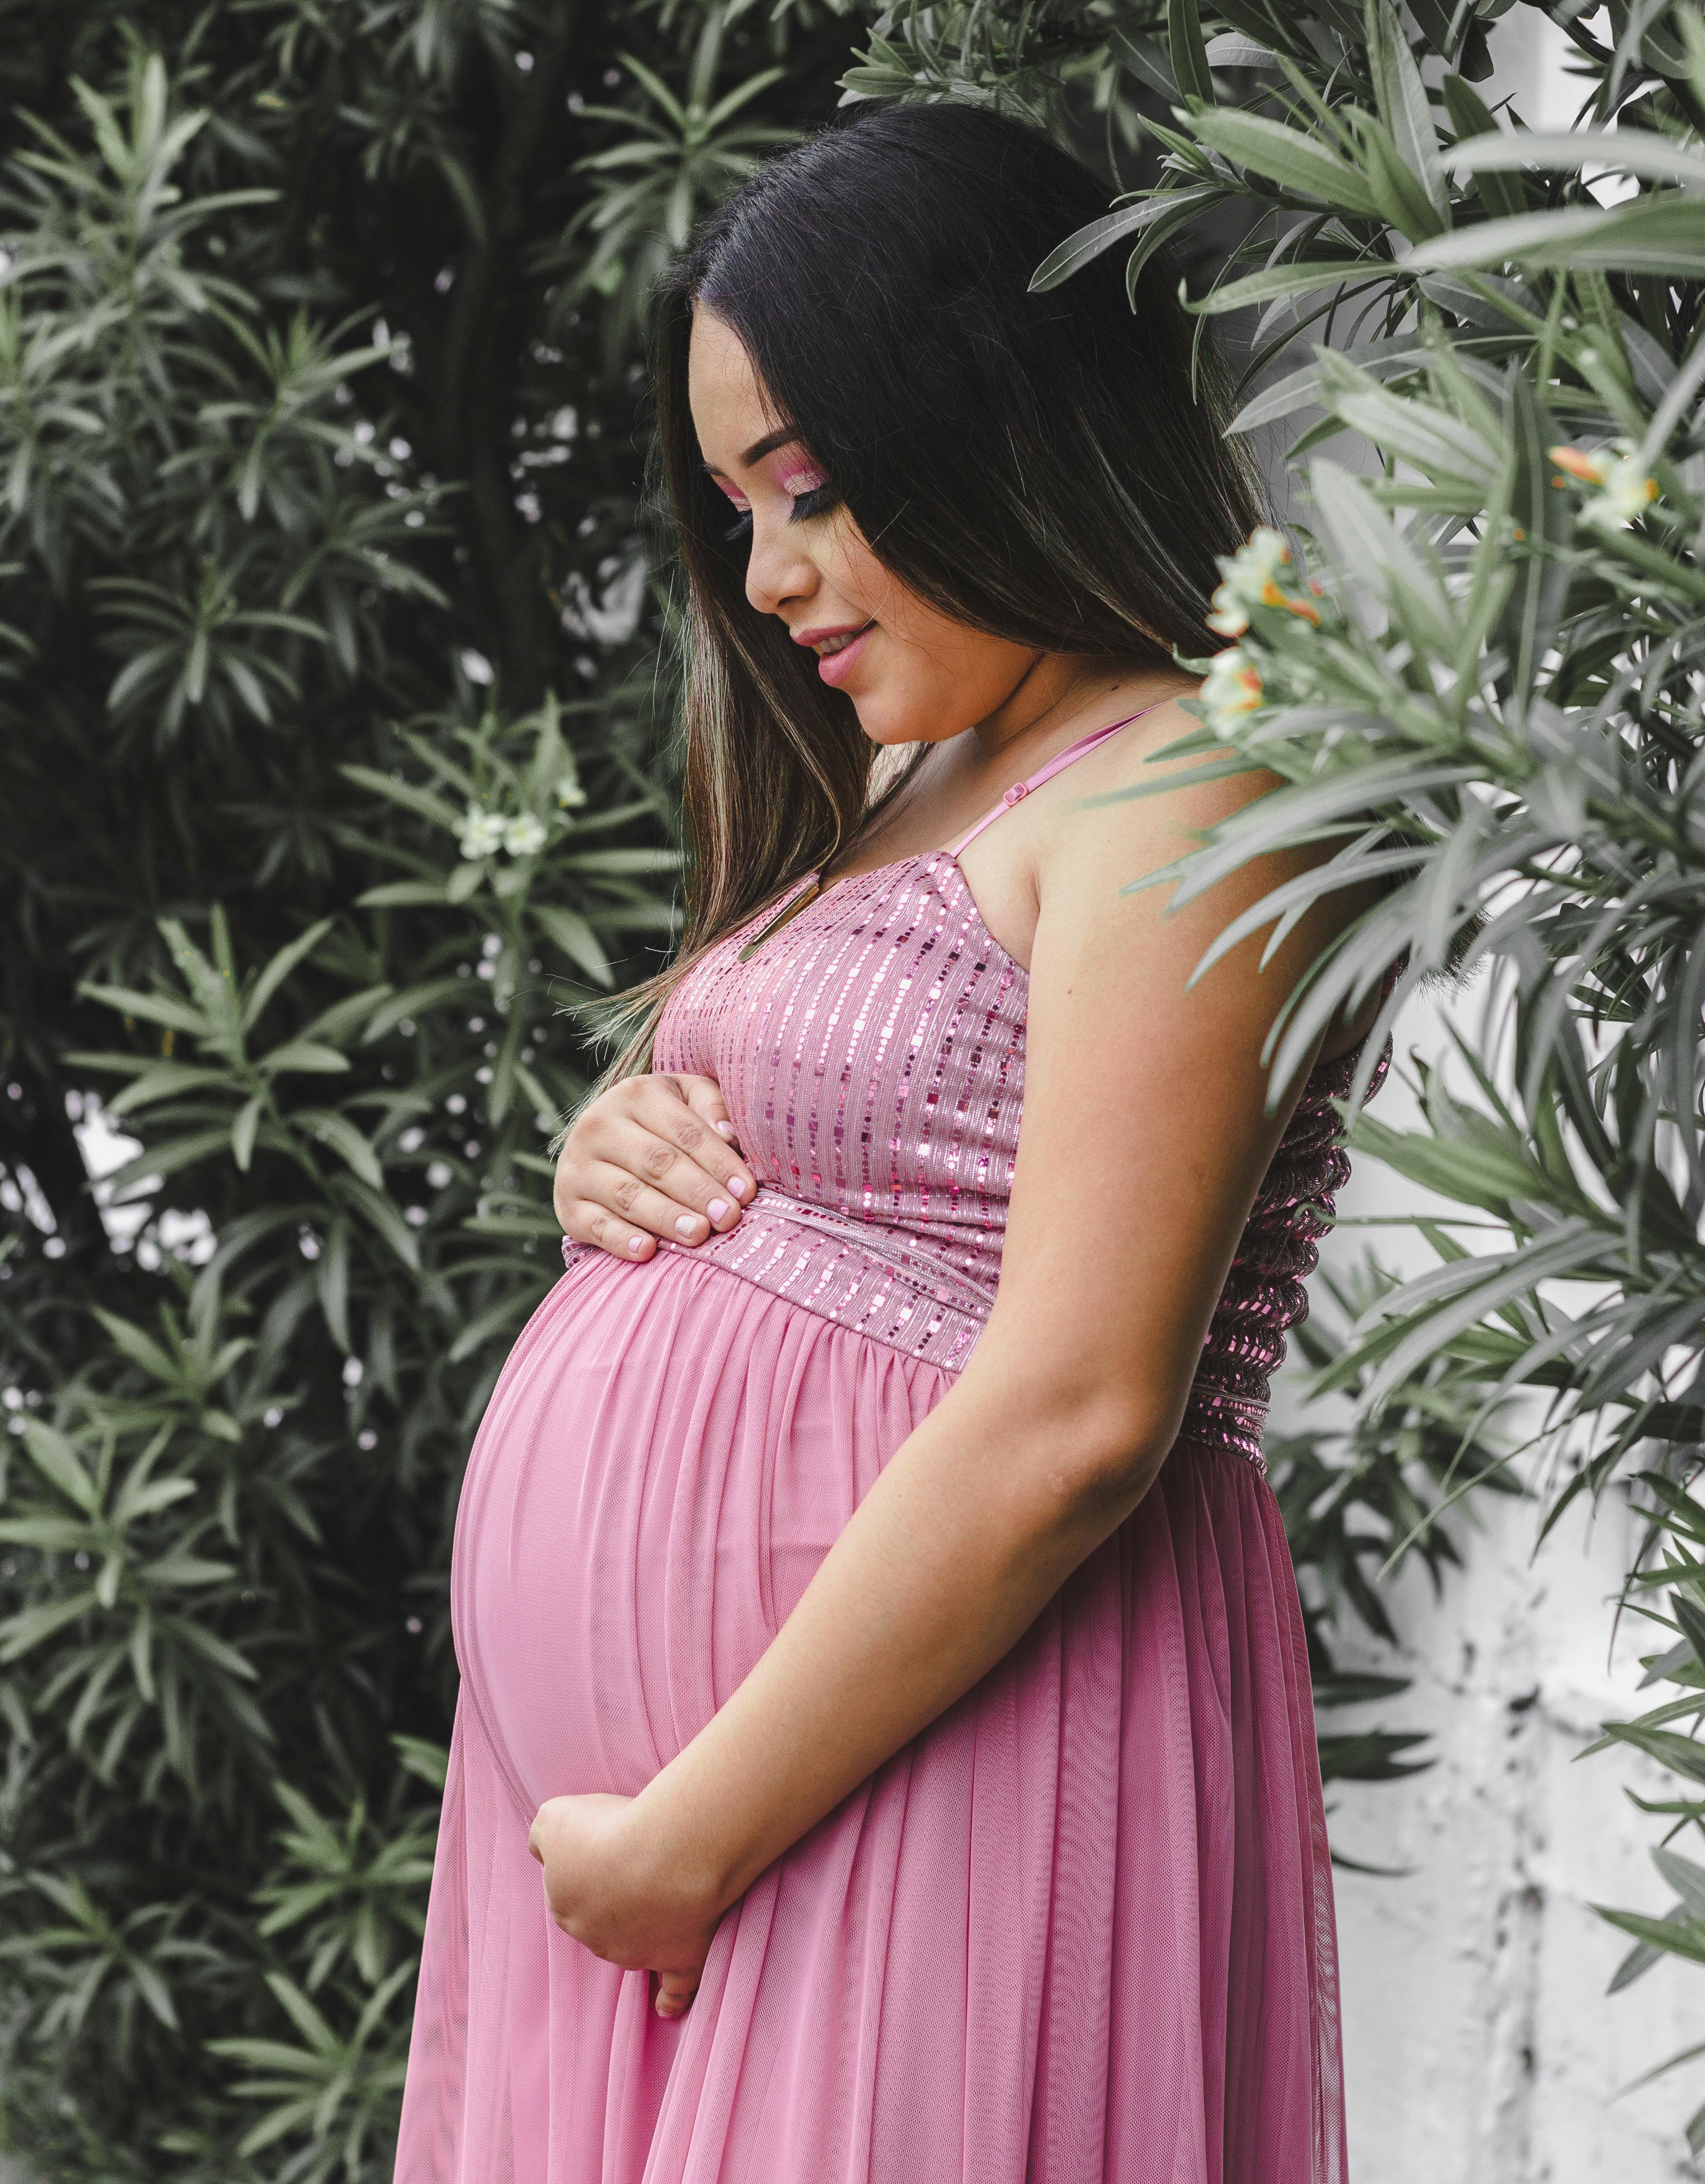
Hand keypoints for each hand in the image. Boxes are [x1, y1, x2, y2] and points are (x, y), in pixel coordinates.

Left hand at [528, 1792, 723, 2017]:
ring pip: (635, 1946)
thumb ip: (542, 1836)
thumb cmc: (609, 1831)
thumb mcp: (554, 1818)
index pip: (569, 1891)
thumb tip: (541, 1849)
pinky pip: (675, 1989)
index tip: (607, 1844)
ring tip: (664, 1895)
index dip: (588, 1866)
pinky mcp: (680, 1960)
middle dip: (616, 1897)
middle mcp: (597, 1938)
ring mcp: (638, 1954)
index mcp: (566, 1907)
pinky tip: (666, 2007)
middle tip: (640, 1861)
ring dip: (645, 1928)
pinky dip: (671, 1999)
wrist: (663, 1856)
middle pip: (603, 1920)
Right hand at [553, 1071, 756, 1261]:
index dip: (718, 1162)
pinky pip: (596, 1224)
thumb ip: (711, 1106)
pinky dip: (621, 1239)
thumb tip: (731, 1134)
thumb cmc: (661, 1123)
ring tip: (699, 1234)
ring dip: (666, 1217)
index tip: (746, 1191)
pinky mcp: (567, 1204)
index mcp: (635, 1094)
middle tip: (728, 1217)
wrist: (600, 1144)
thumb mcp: (685, 1098)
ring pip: (627, 1194)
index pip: (685, 1131)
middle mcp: (599, 1125)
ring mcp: (577, 1167)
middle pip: (656, 1162)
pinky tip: (647, 1251)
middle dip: (697, 1191)